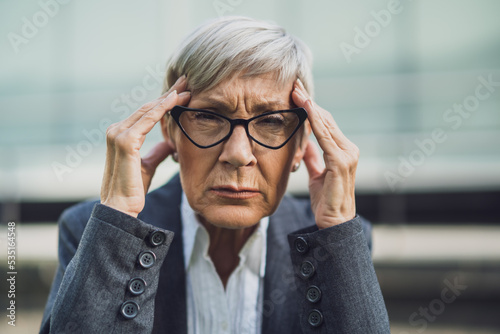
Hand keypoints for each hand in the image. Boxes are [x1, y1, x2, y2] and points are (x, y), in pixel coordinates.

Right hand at [100, 75, 190, 216]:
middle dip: (169, 94)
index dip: (165, 102)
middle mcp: (117, 130)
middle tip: (186, 81)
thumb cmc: (133, 189)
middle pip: (148, 107)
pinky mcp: (125, 141)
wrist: (121, 208)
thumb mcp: (148, 165)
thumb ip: (157, 152)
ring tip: (186, 87)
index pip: (147, 113)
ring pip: (148, 110)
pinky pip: (147, 120)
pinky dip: (162, 108)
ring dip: (169, 98)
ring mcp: (118, 134)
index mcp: (121, 135)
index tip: (182, 92)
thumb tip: (170, 143)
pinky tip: (175, 100)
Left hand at [292, 79, 357, 228]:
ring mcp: (347, 154)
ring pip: (325, 124)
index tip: (296, 94)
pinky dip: (315, 121)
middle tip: (294, 85)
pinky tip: (306, 108)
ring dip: (310, 106)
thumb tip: (305, 144)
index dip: (310, 108)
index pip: (324, 124)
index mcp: (341, 151)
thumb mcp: (316, 175)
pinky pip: (325, 136)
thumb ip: (313, 158)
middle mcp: (348, 149)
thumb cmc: (325, 201)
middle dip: (309, 102)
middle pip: (325, 119)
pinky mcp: (341, 161)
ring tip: (296, 91)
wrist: (334, 224)